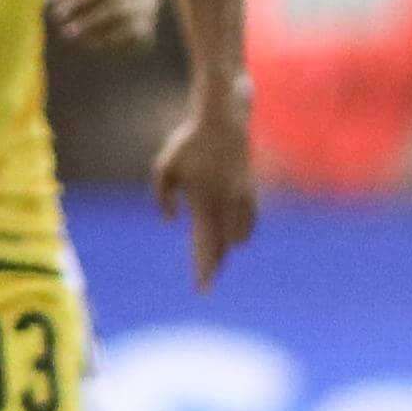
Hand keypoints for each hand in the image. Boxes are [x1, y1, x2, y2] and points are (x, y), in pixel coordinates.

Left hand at [152, 93, 257, 288]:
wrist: (223, 122)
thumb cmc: (189, 143)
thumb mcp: (164, 168)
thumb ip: (162, 197)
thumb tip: (170, 222)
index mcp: (205, 202)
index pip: (205, 245)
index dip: (204, 268)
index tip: (201, 288)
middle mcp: (227, 205)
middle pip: (221, 247)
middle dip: (212, 267)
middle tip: (205, 285)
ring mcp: (241, 198)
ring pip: (238, 235)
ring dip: (225, 250)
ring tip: (215, 262)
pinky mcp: (249, 190)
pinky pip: (248, 220)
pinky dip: (241, 232)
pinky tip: (236, 239)